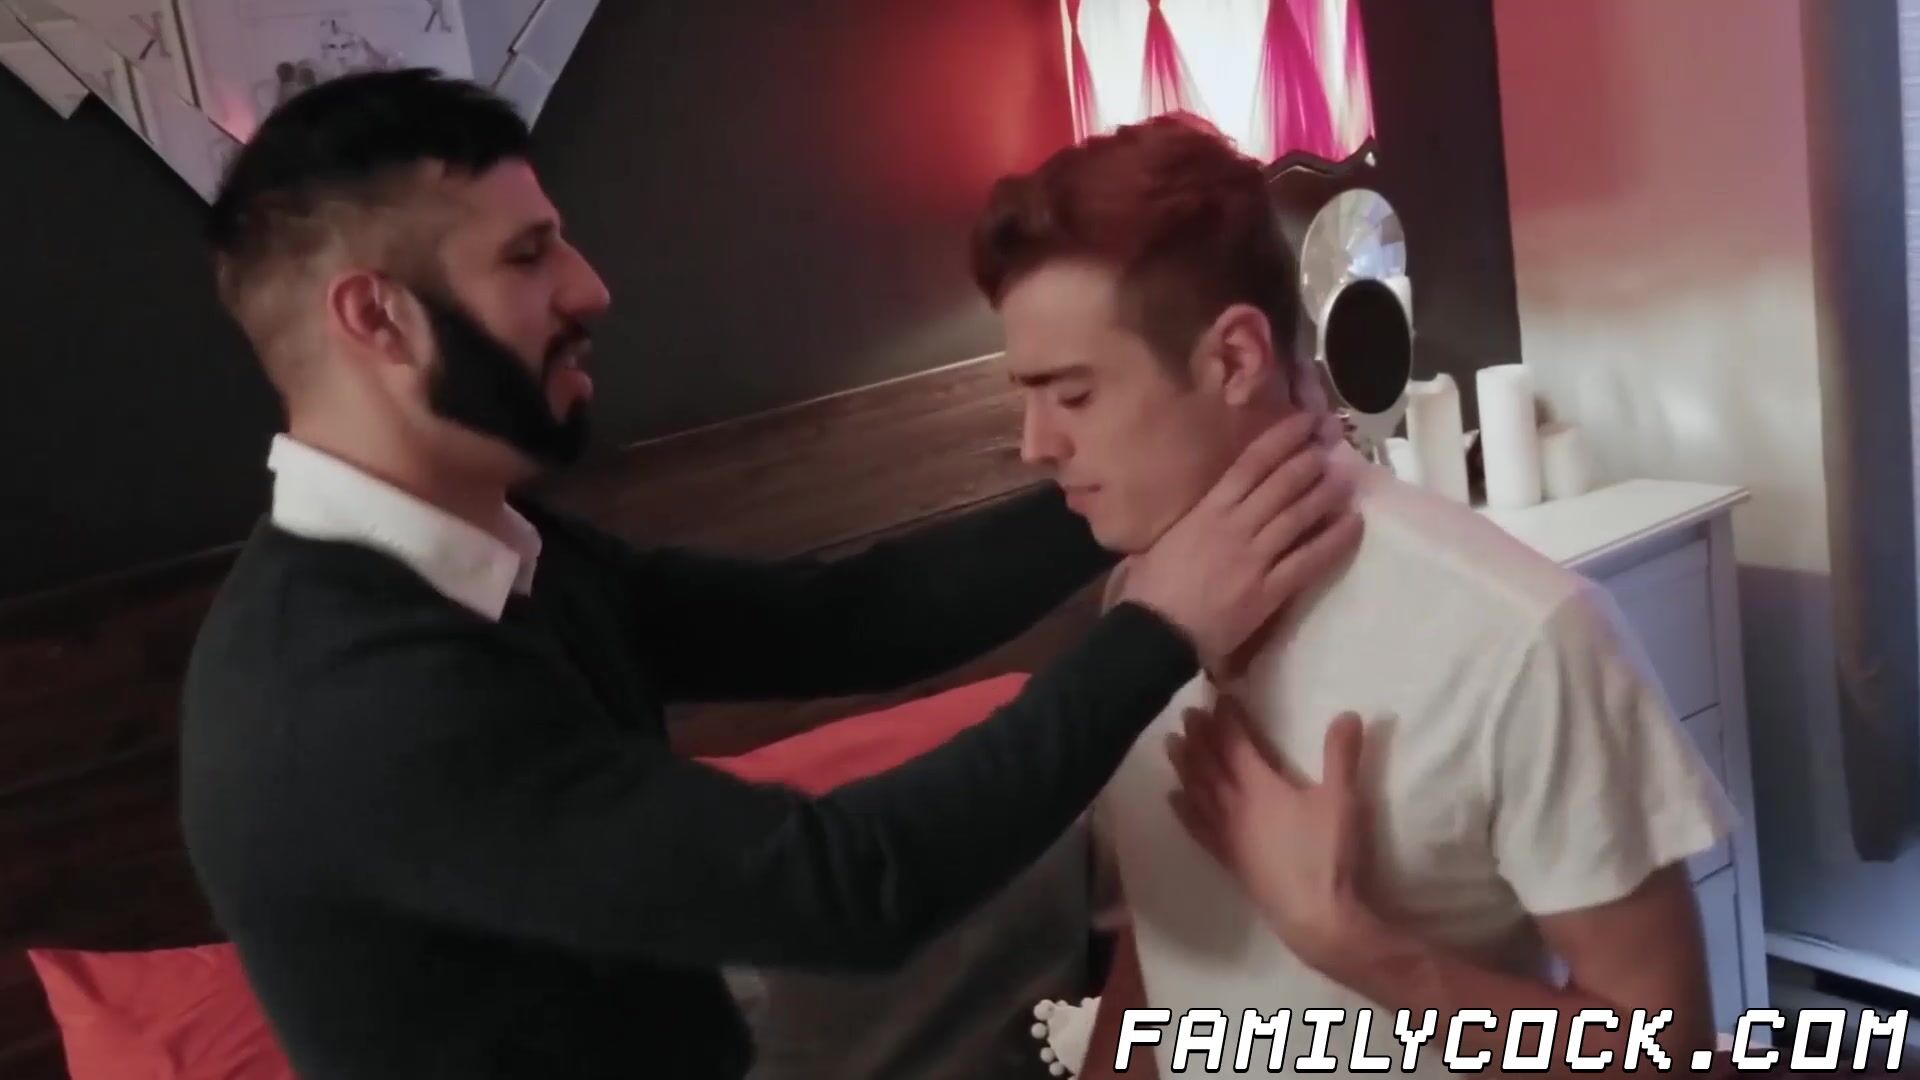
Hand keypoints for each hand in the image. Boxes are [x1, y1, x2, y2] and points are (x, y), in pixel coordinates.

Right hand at [1117, 412, 1361, 668]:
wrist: (1153, 632)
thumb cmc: (1149, 588)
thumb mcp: (1165, 538)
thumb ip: (1191, 520)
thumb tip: (1205, 510)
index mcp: (1207, 510)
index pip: (1250, 465)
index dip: (1280, 439)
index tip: (1303, 421)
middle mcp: (1234, 525)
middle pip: (1281, 483)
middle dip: (1309, 459)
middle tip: (1333, 443)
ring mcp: (1254, 557)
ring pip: (1298, 515)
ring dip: (1326, 492)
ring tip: (1347, 476)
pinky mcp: (1268, 590)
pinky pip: (1308, 560)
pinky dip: (1334, 540)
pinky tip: (1354, 524)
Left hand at [1166, 696, 1376, 975]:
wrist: (1312, 914)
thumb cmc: (1327, 853)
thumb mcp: (1342, 799)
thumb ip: (1342, 754)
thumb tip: (1349, 713)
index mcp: (1259, 785)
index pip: (1235, 743)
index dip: (1225, 718)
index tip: (1218, 696)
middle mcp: (1234, 805)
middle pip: (1209, 763)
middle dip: (1198, 735)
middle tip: (1186, 713)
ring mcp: (1226, 834)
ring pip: (1196, 791)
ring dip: (1183, 765)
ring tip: (1169, 743)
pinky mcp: (1226, 859)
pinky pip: (1196, 828)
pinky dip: (1183, 810)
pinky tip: (1172, 799)